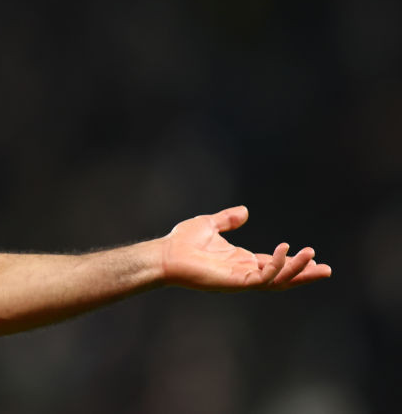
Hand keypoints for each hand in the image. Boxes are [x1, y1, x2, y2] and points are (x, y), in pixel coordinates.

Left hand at [160, 206, 331, 290]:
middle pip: (281, 276)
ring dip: (296, 270)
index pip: (273, 264)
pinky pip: (262, 278)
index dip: (292, 261)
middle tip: (327, 269)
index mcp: (241, 261)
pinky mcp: (235, 282)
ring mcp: (240, 279)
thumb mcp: (210, 224)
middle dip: (303, 273)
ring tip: (312, 258)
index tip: (312, 256)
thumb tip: (245, 211)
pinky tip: (285, 252)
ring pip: (277, 280)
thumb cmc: (182, 242)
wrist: (165, 254)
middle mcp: (244, 272)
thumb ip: (228, 219)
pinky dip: (276, 267)